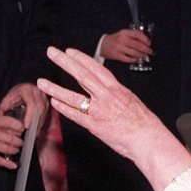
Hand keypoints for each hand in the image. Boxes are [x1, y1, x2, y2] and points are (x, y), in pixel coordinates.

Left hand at [0, 82, 47, 132]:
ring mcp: (43, 96)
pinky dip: (41, 123)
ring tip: (33, 135)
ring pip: (44, 112)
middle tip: (30, 134)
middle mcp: (37, 91)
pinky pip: (46, 114)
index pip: (32, 104)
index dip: (30, 116)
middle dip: (35, 123)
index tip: (26, 127)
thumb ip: (1, 109)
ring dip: (39, 124)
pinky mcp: (46, 102)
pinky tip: (36, 131)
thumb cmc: (13, 95)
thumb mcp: (6, 101)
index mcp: (27, 89)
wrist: (21, 90)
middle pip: (40, 109)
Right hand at [0, 114, 24, 168]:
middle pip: (10, 138)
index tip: (22, 129)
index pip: (9, 122)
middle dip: (18, 141)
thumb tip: (13, 126)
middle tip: (21, 142)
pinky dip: (7, 164)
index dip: (18, 126)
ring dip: (14, 150)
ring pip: (6, 148)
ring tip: (16, 150)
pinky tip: (13, 165)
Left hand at [37, 47, 190, 190]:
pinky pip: (76, 115)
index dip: (81, 58)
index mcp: (117, 89)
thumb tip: (109, 92)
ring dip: (55, 88)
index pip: (96, 68)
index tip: (69, 51)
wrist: (148, 139)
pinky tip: (53, 103)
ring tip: (42, 82)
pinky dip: (64, 108)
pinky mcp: (95, 126)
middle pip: (82, 75)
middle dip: (65, 62)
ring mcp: (99, 110)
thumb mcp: (132, 101)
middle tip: (52, 52)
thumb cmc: (144, 123)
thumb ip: (117, 95)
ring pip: (74, 96)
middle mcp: (106, 96)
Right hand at [99, 28, 151, 63]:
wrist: (102, 44)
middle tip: (149, 51)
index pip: (137, 35)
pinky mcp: (117, 56)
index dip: (145, 39)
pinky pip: (128, 59)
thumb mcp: (123, 33)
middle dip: (145, 49)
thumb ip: (133, 35)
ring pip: (134, 53)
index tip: (149, 43)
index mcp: (124, 33)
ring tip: (144, 56)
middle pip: (137, 45)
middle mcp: (122, 40)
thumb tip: (145, 40)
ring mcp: (119, 48)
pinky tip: (137, 59)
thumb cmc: (114, 39)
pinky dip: (134, 59)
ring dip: (141, 55)